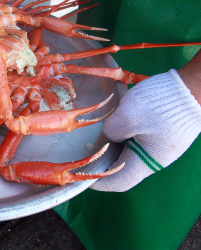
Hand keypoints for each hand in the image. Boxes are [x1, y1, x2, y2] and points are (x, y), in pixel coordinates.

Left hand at [91, 69, 200, 191]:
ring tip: (100, 133)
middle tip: (87, 149)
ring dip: (114, 146)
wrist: (194, 89)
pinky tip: (117, 121)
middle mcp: (154, 160)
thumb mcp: (126, 117)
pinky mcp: (164, 136)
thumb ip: (110, 132)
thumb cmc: (160, 105)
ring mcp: (161, 148)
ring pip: (131, 154)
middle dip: (103, 161)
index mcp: (145, 162)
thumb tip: (108, 138)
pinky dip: (125, 135)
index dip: (98, 181)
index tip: (82, 173)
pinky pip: (139, 142)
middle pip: (123, 169)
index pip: (118, 182)